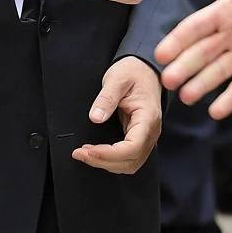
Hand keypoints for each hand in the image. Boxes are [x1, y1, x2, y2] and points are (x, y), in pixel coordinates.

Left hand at [74, 56, 163, 172]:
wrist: (145, 69)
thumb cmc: (134, 72)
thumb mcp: (117, 79)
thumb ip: (107, 98)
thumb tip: (95, 118)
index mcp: (148, 117)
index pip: (133, 147)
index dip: (110, 154)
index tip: (89, 151)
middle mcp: (151, 131)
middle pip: (131, 160)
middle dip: (104, 161)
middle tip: (80, 153)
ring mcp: (146, 136)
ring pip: (130, 163)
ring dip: (107, 163)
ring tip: (85, 154)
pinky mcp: (139, 138)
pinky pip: (128, 158)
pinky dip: (111, 160)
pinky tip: (96, 152)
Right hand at [155, 0, 231, 116]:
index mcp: (224, 11)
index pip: (196, 27)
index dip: (178, 39)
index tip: (160, 52)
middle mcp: (228, 35)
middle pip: (201, 53)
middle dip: (185, 66)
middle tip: (167, 81)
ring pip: (218, 71)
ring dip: (203, 84)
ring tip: (187, 98)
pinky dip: (231, 98)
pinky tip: (216, 111)